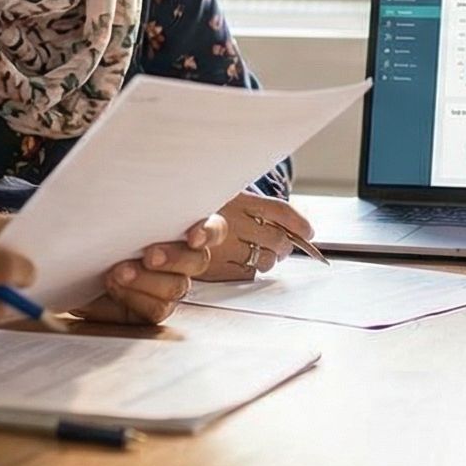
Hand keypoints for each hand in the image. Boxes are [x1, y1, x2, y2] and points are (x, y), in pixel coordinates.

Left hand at [75, 215, 223, 324]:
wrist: (71, 265)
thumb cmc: (99, 232)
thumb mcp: (113, 216)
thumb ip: (129, 210)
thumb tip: (130, 195)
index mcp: (183, 230)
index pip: (213, 230)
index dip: (208, 232)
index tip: (193, 236)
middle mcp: (183, 261)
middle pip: (196, 261)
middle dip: (173, 258)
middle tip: (149, 255)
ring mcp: (168, 287)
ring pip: (175, 288)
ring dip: (147, 281)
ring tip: (117, 273)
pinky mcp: (150, 309)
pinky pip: (153, 311)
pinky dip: (132, 299)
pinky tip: (113, 288)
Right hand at [202, 192, 318, 281]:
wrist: (156, 220)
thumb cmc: (194, 204)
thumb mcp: (222, 192)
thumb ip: (252, 205)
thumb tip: (297, 226)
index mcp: (238, 199)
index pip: (280, 212)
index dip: (299, 224)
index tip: (308, 231)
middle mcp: (234, 222)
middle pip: (278, 238)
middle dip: (285, 244)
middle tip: (284, 244)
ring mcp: (225, 246)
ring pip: (266, 259)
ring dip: (270, 258)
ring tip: (265, 253)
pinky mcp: (214, 267)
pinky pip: (247, 272)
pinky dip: (251, 269)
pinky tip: (245, 261)